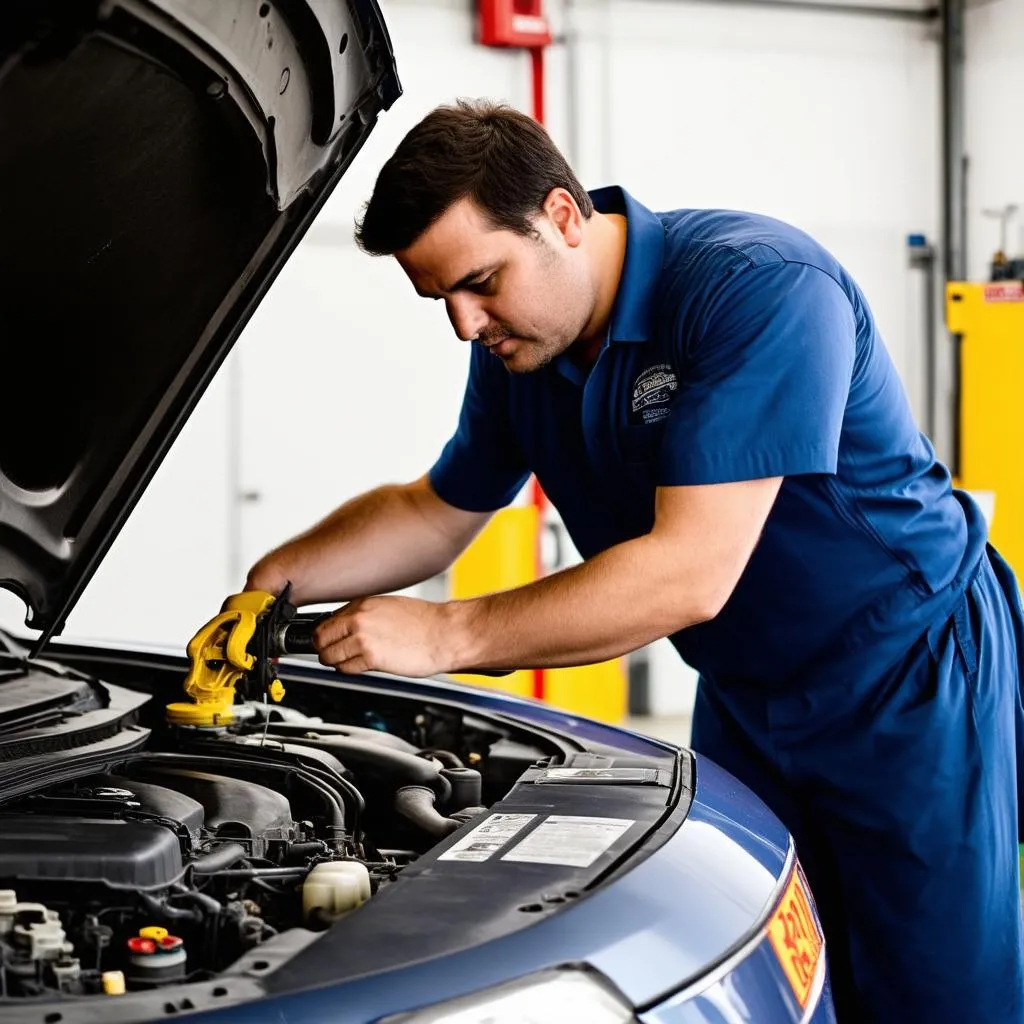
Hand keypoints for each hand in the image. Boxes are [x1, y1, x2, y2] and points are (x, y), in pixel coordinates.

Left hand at [312, 596, 454, 677]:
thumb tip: (346, 627)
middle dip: (325, 649)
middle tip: (336, 654)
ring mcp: (363, 637)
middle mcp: (359, 618)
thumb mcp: (390, 607)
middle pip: (320, 638)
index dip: (327, 634)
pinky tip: (364, 666)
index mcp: (363, 603)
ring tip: (352, 661)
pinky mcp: (371, 657)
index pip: (326, 620)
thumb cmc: (426, 623)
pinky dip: (350, 671)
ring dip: (336, 662)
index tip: (330, 641)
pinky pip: (345, 669)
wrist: (447, 634)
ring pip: (328, 656)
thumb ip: (365, 615)